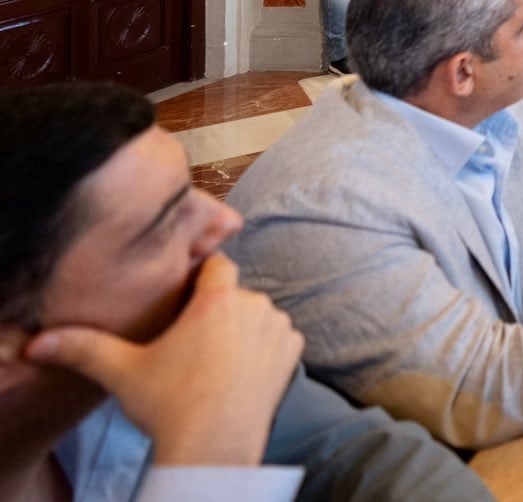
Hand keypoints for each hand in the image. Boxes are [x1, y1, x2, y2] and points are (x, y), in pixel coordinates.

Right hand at [25, 254, 300, 467]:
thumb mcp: (121, 372)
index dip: (201, 277)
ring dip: (242, 330)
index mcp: (216, 300)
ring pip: (257, 316)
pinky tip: (239, 372)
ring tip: (213, 363)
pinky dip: (263, 349)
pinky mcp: (293, 353)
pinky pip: (278, 338)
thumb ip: (83, 348)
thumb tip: (40, 343)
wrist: (214, 447)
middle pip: (235, 294)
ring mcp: (278, 329)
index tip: (185, 297)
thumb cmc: (169, 405)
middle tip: (191, 343)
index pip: (217, 264)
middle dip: (216, 311)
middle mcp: (255, 306)